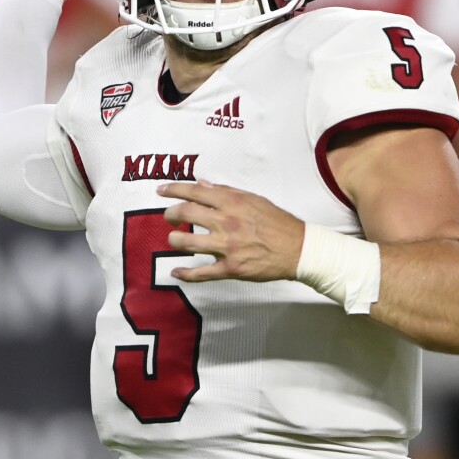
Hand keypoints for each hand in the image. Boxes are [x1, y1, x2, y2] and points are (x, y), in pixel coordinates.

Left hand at [158, 180, 304, 282]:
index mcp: (232, 203)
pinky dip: (185, 274)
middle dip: (170, 214)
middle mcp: (225, 223)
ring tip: (174, 239)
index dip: (174, 190)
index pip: (195, 192)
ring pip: (187, 242)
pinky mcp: (230, 268)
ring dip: (174, 240)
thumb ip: (227, 192)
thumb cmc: (277, 222)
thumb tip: (203, 185)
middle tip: (168, 216)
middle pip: (185, 214)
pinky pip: (201, 273)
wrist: (297, 248)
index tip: (161, 190)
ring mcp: (226, 247)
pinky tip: (176, 272)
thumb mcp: (254, 199)